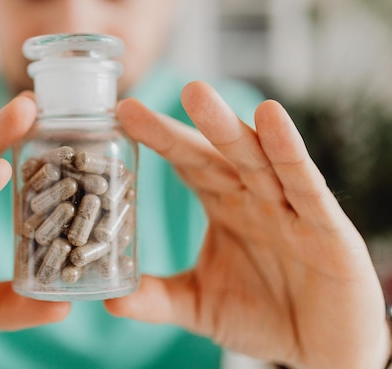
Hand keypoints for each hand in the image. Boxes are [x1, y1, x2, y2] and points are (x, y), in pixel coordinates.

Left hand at [106, 81, 389, 368]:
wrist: (320, 350)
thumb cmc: (262, 317)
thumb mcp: (199, 305)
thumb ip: (158, 298)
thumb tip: (110, 298)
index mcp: (223, 204)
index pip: (186, 162)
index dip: (157, 138)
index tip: (122, 113)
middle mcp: (253, 197)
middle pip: (216, 152)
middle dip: (186, 122)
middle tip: (145, 97)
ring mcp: (289, 208)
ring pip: (256, 159)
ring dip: (228, 127)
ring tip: (196, 92)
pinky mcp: (326, 228)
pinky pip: (304, 185)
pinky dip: (288, 152)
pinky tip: (271, 118)